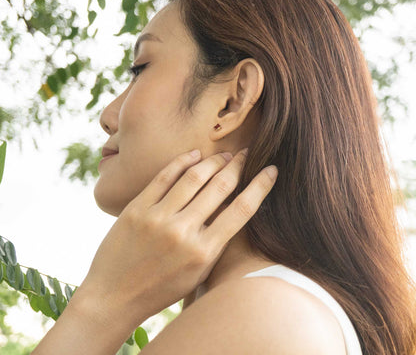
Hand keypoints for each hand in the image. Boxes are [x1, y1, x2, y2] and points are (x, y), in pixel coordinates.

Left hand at [75, 148, 277, 330]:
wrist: (113, 296)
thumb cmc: (160, 288)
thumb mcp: (198, 274)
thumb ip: (216, 242)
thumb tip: (232, 207)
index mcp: (204, 252)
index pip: (242, 210)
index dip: (261, 185)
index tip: (271, 170)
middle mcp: (183, 232)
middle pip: (220, 186)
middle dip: (238, 165)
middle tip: (246, 153)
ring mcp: (158, 217)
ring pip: (194, 176)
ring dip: (213, 160)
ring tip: (223, 154)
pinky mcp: (137, 208)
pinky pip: (164, 176)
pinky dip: (182, 161)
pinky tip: (195, 154)